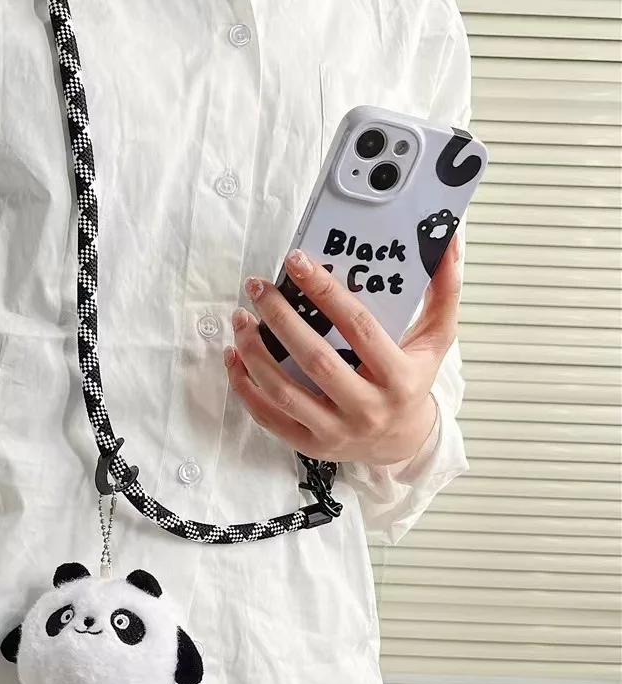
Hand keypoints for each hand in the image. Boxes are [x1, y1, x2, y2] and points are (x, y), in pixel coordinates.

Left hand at [224, 237, 461, 463]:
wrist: (400, 440)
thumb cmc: (411, 381)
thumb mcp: (436, 340)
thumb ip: (443, 291)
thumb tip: (449, 238)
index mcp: (399, 378)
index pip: (359, 328)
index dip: (326, 292)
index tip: (296, 261)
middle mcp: (367, 408)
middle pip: (315, 360)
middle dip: (280, 318)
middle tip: (257, 287)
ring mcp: (335, 431)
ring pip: (284, 391)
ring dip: (255, 352)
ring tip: (241, 318)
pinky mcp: (309, 444)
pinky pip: (268, 417)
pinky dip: (245, 386)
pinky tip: (234, 357)